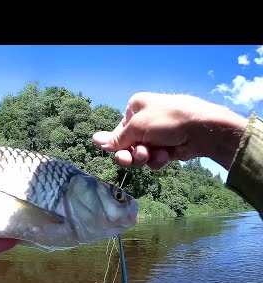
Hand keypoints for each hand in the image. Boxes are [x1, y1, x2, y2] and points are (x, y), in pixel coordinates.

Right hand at [92, 92, 248, 169]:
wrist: (204, 129)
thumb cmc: (168, 120)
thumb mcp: (137, 127)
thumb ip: (117, 138)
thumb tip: (95, 141)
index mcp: (136, 107)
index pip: (118, 131)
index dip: (117, 145)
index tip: (119, 153)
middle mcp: (145, 120)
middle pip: (127, 145)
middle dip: (130, 154)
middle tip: (133, 159)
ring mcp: (157, 135)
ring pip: (140, 154)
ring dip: (144, 157)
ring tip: (154, 154)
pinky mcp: (167, 147)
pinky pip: (154, 158)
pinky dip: (157, 159)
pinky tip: (166, 156)